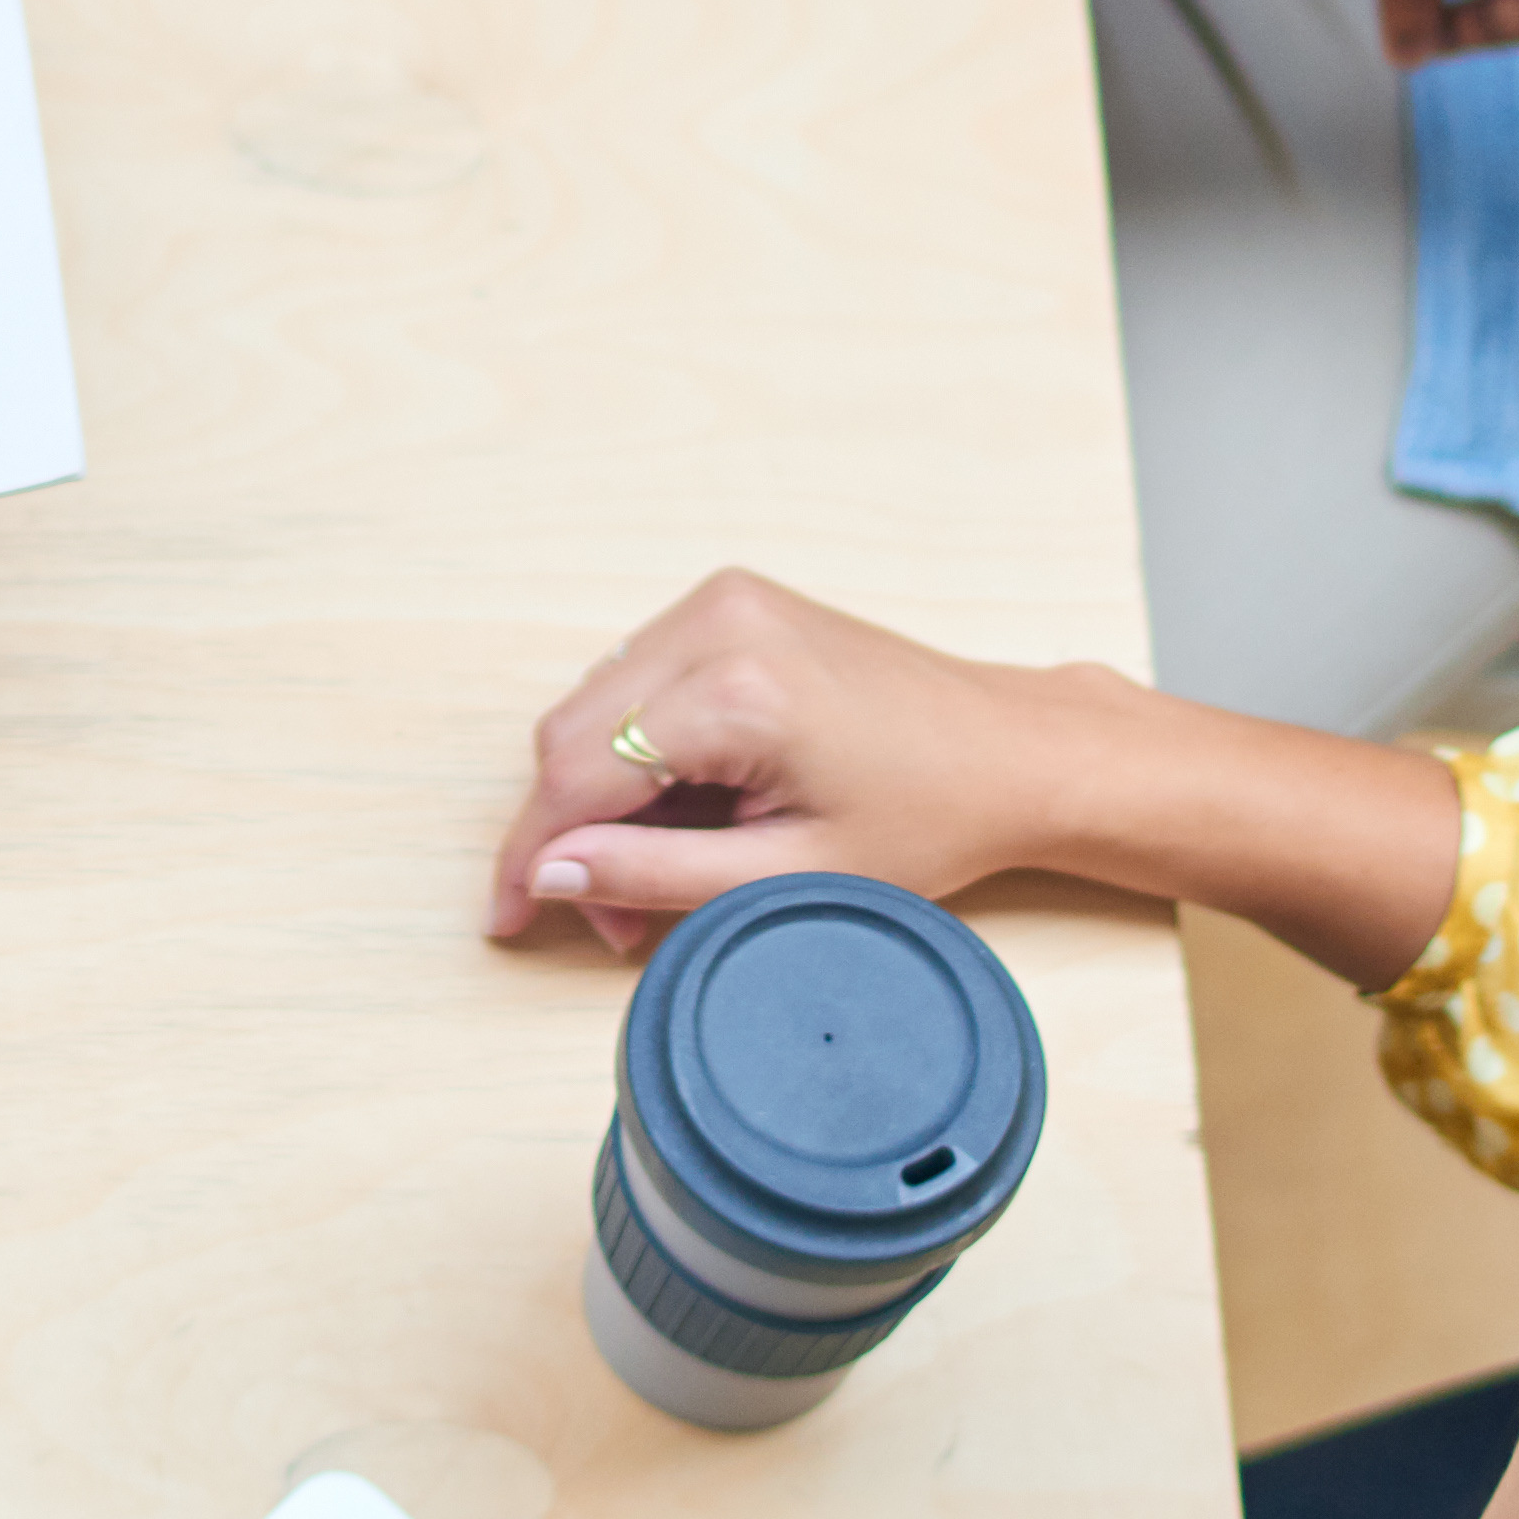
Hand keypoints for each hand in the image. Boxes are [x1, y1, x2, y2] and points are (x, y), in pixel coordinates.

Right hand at [491, 569, 1092, 953]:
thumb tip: (554, 877)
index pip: (576, 775)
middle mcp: (719, 622)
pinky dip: (637, 747)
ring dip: (602, 792)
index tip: (508, 917)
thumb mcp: (790, 874)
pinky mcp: (733, 601)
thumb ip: (656, 875)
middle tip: (611, 916)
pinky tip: (690, 804)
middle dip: (570, 833)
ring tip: (663, 866)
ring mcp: (724, 600)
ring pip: (595, 705)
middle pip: (570, 733)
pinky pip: (637, 677)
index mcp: (735, 690)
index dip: (532, 855)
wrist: (1011, 749)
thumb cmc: (930, 815)